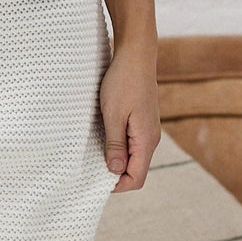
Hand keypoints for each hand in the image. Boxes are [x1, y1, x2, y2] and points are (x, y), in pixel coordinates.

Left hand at [99, 42, 160, 190]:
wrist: (136, 55)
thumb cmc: (124, 82)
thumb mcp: (113, 115)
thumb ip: (115, 145)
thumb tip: (115, 172)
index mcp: (146, 140)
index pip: (136, 178)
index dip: (117, 185)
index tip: (96, 179)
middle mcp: (151, 138)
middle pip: (135, 170)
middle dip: (115, 174)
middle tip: (90, 167)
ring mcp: (147, 130)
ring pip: (133, 157)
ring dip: (115, 159)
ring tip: (94, 152)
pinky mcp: (142, 121)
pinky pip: (131, 143)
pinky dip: (118, 147)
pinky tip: (103, 138)